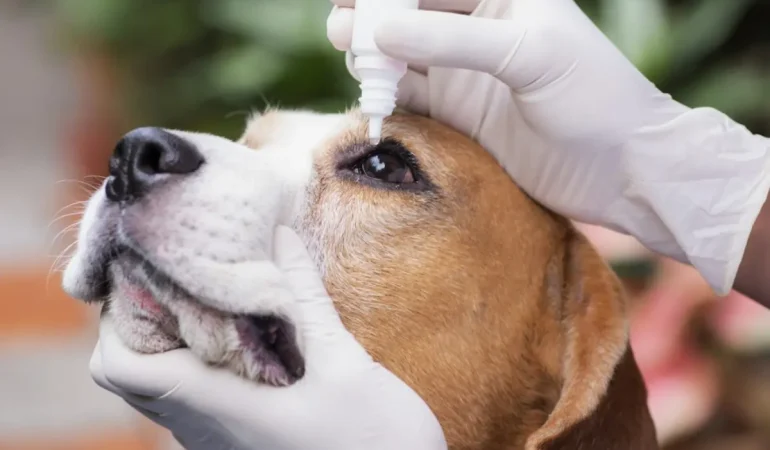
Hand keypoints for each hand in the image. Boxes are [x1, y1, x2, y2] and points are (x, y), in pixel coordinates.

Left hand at [89, 226, 446, 449]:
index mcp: (220, 406)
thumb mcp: (344, 364)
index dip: (118, 317)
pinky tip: (242, 330)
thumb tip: (281, 237)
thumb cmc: (376, 439)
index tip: (151, 271)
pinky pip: (195, 397)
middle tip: (182, 272)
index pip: (121, 366)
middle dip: (143, 318)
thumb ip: (306, 299)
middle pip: (132, 373)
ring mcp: (221, 439)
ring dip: (172, 338)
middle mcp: (207, 428)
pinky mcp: (241, 440)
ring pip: (163, 386)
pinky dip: (200, 359)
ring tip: (211, 291)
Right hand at [327, 0, 769, 294]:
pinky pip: (412, 97)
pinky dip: (387, 96)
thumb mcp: (527, 55)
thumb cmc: (593, 96)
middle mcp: (479, 28)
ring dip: (373, 56)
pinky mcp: (461, 113)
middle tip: (341, 30)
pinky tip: (370, 97)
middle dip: (373, 17)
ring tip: (352, 61)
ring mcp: (467, 72)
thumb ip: (453, 39)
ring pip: (403, 55)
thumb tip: (381, 29)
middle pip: (409, 14)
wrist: (622, 170)